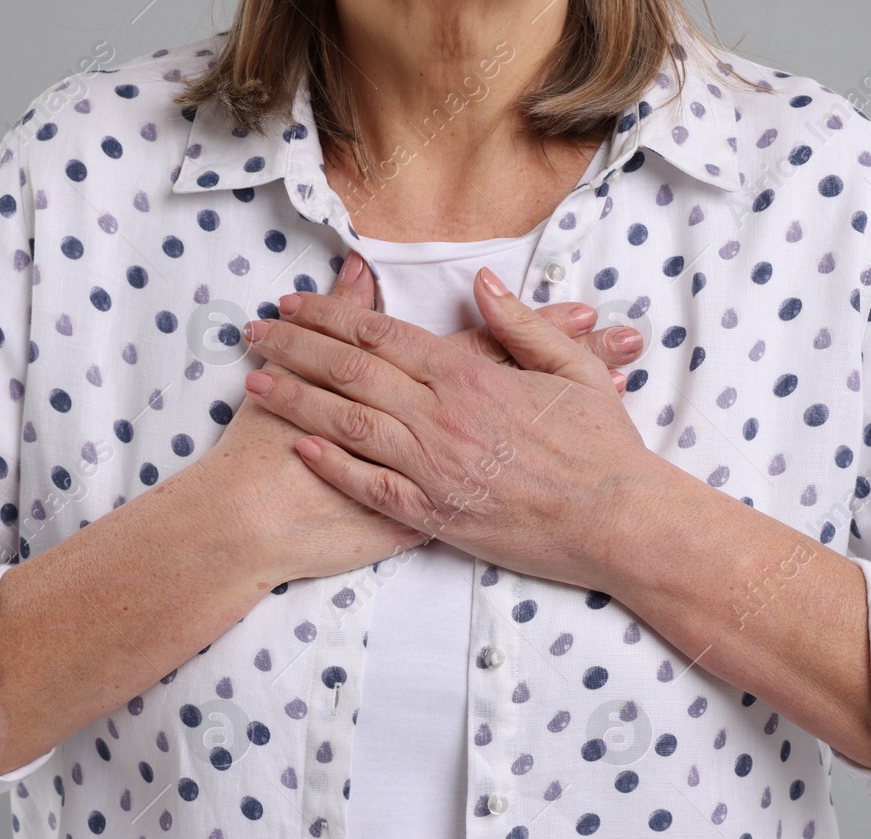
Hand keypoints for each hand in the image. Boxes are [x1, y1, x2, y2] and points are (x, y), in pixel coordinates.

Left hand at [237, 267, 662, 591]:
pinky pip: (370, 487)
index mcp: (471, 375)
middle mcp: (441, 417)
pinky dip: (331, 466)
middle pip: (350, 372)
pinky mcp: (435, 515)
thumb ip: (521, 325)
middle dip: (294, 347)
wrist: (618, 522)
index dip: (331, 314)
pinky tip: (297, 447)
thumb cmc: (603, 446)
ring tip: (253, 381)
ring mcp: (434, 468)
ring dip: (296, 400)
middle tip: (253, 331)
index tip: (293, 302)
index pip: (383, 334)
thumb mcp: (574, 368)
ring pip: (347, 425)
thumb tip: (481, 284)